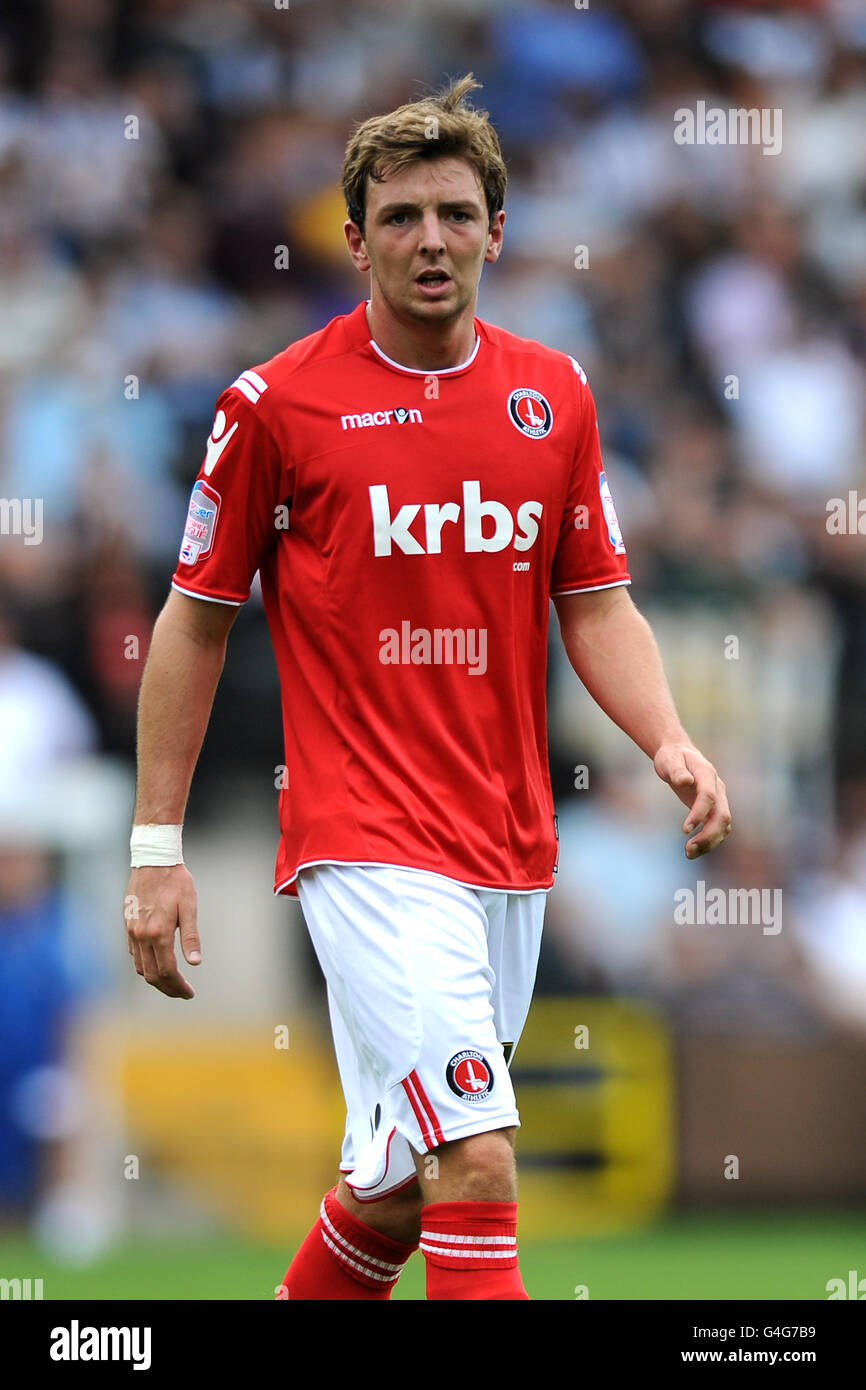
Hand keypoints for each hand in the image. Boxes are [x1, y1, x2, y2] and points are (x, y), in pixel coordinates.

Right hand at [124, 865, 200, 998]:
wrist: (153, 860)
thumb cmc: (176, 881)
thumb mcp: (190, 906)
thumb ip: (191, 937)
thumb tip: (195, 963)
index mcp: (158, 933)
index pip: (168, 971)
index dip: (179, 986)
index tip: (190, 993)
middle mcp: (141, 935)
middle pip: (152, 975)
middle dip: (168, 988)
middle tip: (183, 993)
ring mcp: (132, 931)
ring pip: (140, 967)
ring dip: (156, 979)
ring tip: (172, 982)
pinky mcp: (128, 924)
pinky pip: (134, 954)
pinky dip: (145, 964)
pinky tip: (158, 962)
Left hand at [653, 744, 731, 858]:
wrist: (679, 755)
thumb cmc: (672, 757)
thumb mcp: (669, 760)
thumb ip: (677, 770)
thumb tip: (685, 781)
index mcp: (707, 775)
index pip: (709, 796)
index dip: (699, 813)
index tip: (685, 829)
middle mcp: (718, 789)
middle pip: (722, 815)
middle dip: (708, 835)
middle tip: (688, 849)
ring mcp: (719, 800)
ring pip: (723, 826)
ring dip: (709, 842)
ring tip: (688, 854)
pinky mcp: (713, 810)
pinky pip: (717, 829)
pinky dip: (708, 842)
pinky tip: (692, 850)